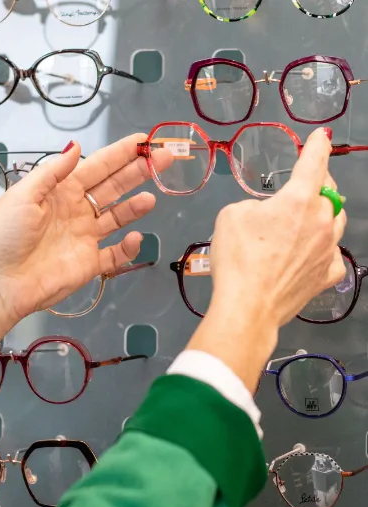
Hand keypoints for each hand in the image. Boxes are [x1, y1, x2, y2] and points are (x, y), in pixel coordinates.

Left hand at [0, 135, 171, 337]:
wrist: (0, 281)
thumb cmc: (5, 235)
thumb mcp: (24, 195)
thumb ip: (52, 171)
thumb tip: (76, 146)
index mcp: (62, 191)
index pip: (98, 167)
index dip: (121, 154)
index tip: (143, 141)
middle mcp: (78, 210)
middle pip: (114, 187)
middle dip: (139, 172)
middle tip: (164, 159)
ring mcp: (86, 237)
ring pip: (118, 217)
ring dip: (136, 207)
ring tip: (151, 197)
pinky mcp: (90, 263)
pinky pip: (115, 254)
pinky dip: (128, 247)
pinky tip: (134, 237)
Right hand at [187, 128, 345, 390]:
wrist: (248, 306)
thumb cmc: (237, 258)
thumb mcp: (231, 216)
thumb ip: (255, 206)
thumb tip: (268, 215)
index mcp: (298, 200)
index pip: (314, 163)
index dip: (317, 146)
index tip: (320, 137)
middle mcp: (322, 221)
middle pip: (330, 193)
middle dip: (320, 183)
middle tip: (305, 185)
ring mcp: (329, 250)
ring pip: (337, 221)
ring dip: (326, 213)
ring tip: (312, 216)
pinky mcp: (328, 275)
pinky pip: (333, 254)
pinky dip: (324, 249)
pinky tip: (312, 254)